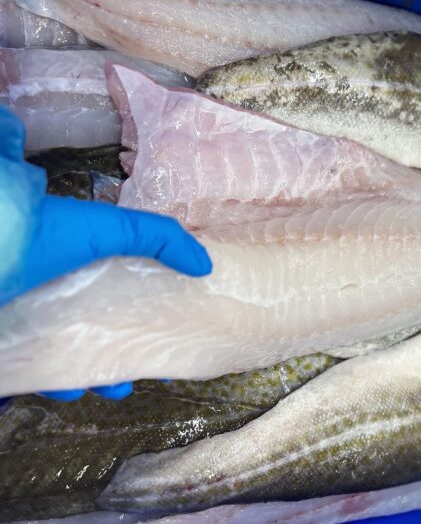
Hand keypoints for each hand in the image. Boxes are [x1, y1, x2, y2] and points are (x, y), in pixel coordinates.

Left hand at [16, 196, 212, 400]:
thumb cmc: (42, 237)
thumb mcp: (106, 228)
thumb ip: (157, 237)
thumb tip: (205, 266)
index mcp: (87, 264)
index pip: (129, 291)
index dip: (155, 312)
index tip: (175, 334)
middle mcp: (63, 292)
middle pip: (105, 327)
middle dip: (129, 352)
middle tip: (149, 372)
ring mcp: (38, 321)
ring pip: (76, 355)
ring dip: (99, 376)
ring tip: (114, 389)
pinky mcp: (16, 346)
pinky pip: (41, 373)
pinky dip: (57, 385)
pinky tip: (67, 389)